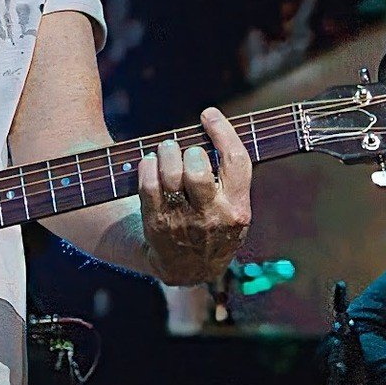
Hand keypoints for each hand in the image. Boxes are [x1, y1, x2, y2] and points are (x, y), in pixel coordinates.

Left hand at [137, 108, 252, 285]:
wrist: (189, 269)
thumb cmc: (214, 226)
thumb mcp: (234, 209)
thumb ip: (232, 177)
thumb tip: (215, 126)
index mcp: (238, 209)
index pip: (236, 160)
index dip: (222, 131)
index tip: (209, 114)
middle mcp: (212, 217)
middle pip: (198, 170)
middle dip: (189, 150)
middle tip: (185, 148)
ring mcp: (183, 223)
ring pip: (171, 175)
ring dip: (166, 153)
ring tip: (166, 149)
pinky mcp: (157, 224)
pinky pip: (149, 186)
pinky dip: (147, 166)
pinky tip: (150, 162)